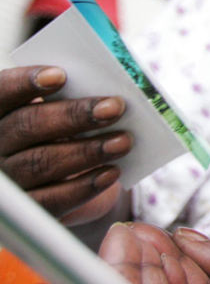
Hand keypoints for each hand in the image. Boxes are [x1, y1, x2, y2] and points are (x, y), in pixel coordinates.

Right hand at [0, 65, 131, 221]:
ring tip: (123, 141)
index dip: (26, 83)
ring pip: (41, 162)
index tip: (60, 75)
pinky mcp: (28, 208)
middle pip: (27, 126)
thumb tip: (104, 93)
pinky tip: (111, 172)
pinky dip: (84, 186)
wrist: (68, 177)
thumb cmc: (67, 129)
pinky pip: (51, 199)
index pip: (2, 92)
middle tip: (115, 107)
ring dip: (88, 150)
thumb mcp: (64, 109)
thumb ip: (73, 97)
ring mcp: (9, 179)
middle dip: (74, 115)